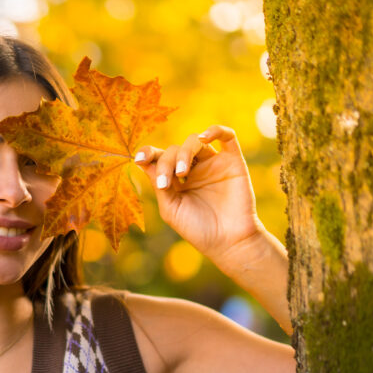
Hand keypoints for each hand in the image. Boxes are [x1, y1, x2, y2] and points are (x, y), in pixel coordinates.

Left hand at [135, 125, 264, 264]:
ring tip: (182, 172)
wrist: (228, 243)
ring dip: (184, 152)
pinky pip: (227, 137)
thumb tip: (141, 160)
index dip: (148, 153)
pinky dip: (215, 130)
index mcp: (176, 180)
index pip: (160, 158)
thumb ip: (158, 183)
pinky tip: (203, 137)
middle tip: (167, 183)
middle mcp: (194, 169)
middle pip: (174, 150)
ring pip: (195, 142)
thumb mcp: (170, 208)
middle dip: (166, 162)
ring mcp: (213, 164)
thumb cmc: (197, 229)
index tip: (139, 158)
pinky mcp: (232, 163)